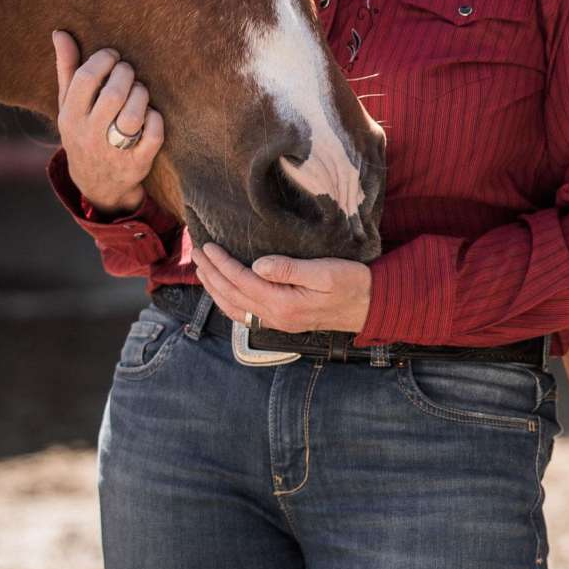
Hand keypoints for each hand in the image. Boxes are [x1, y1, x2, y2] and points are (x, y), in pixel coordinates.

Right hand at [52, 31, 164, 213]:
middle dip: (127, 75)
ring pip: (134, 115)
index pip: (86, 79)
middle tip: (130, 72)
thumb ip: (67, 69)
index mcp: (70, 116)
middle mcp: (89, 134)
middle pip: (114, 94)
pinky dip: (156, 119)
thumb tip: (60, 32)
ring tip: (141, 90)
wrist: (96, 182)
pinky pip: (153, 135)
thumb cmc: (83, 130)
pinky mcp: (138, 162)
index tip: (114, 56)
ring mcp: (114, 150)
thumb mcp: (68, 104)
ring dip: (142, 95)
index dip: (104, 60)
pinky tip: (152, 114)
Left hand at [195, 238, 372, 334]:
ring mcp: (277, 322)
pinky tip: (224, 293)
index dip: (222, 263)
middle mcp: (275, 316)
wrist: (372, 306)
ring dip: (215, 288)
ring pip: (234, 306)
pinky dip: (228, 301)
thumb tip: (257, 265)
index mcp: (283, 302)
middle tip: (197, 254)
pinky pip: (245, 314)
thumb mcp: (326, 271)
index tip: (208, 246)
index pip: (241, 280)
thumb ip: (290, 269)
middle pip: (232, 294)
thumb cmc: (353, 283)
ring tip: (202, 271)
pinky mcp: (283, 321)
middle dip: (211, 274)